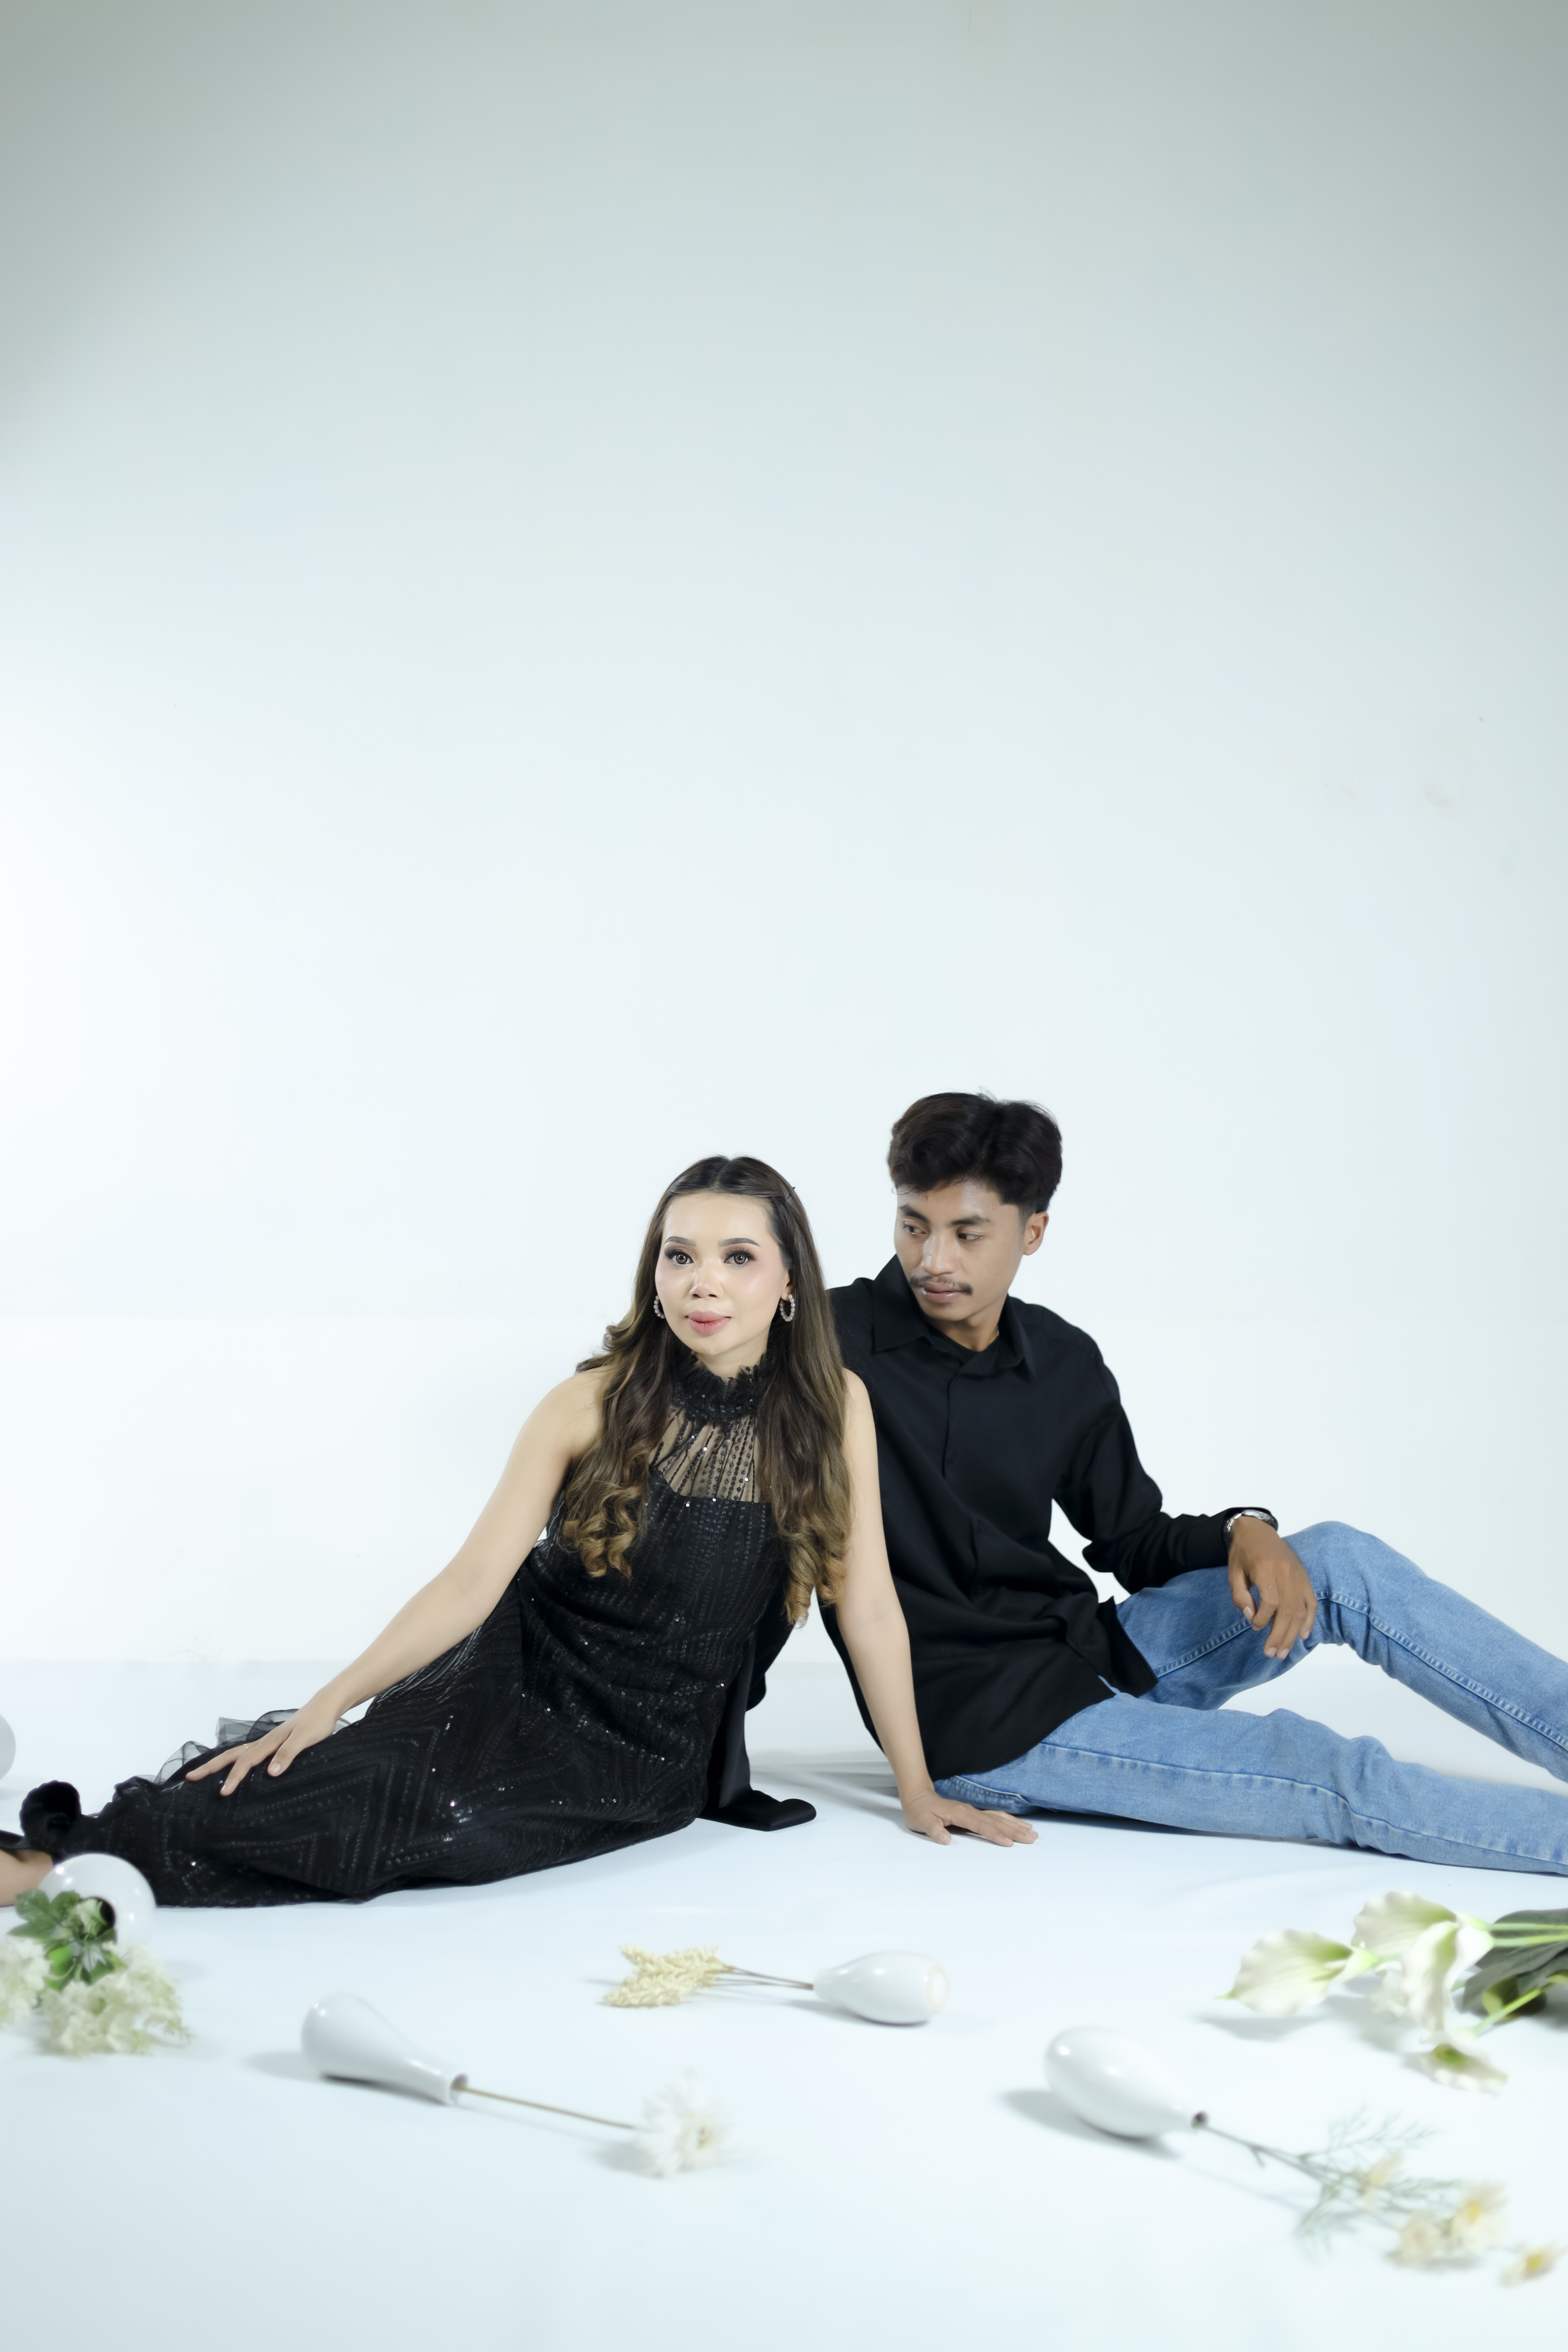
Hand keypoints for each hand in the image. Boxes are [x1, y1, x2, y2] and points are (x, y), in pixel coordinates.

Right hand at [185, 1692, 342, 1794]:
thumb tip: (270, 1773)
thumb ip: (288, 1754)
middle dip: (212, 1767)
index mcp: (270, 1742)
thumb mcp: (305, 1739)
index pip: (247, 1761)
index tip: (223, 1792)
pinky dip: (236, 1761)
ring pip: (239, 1753)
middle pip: (233, 1755)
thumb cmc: (317, 1722)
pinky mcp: (275, 1743)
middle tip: (191, 1777)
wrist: (325, 1706)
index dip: (234, 1777)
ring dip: (221, 1764)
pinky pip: (250, 1754)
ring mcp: (268, 1742)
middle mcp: (265, 1742)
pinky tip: (235, 1769)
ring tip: (204, 1774)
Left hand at [900, 1790, 1037, 1846]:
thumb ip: (933, 1830)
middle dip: (1014, 1831)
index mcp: (959, 1813)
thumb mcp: (921, 1822)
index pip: (980, 1825)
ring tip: (1032, 1833)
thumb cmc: (920, 1812)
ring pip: (998, 1818)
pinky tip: (1019, 1825)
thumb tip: (945, 1839)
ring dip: (1015, 1825)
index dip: (994, 1834)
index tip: (1008, 1843)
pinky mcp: (975, 1813)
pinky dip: (1009, 1821)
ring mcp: (973, 1811)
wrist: (918, 1797)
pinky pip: (996, 1817)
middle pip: (995, 1821)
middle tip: (1031, 1839)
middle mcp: (970, 1810)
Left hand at [1227, 1522, 1317, 1659]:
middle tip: (1272, 1654)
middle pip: (1288, 1610)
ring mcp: (1299, 1575)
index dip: (1263, 1619)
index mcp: (1266, 1569)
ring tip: (1284, 1651)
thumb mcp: (1233, 1572)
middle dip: (1281, 1636)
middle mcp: (1286, 1572)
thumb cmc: (1243, 1553)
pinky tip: (1303, 1634)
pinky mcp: (1305, 1577)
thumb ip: (1240, 1595)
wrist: (1257, 1531)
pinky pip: (1311, 1601)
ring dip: (1293, 1633)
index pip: (1271, 1602)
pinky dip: (1309, 1619)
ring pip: (1301, 1609)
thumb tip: (1251, 1616)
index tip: (1254, 1626)